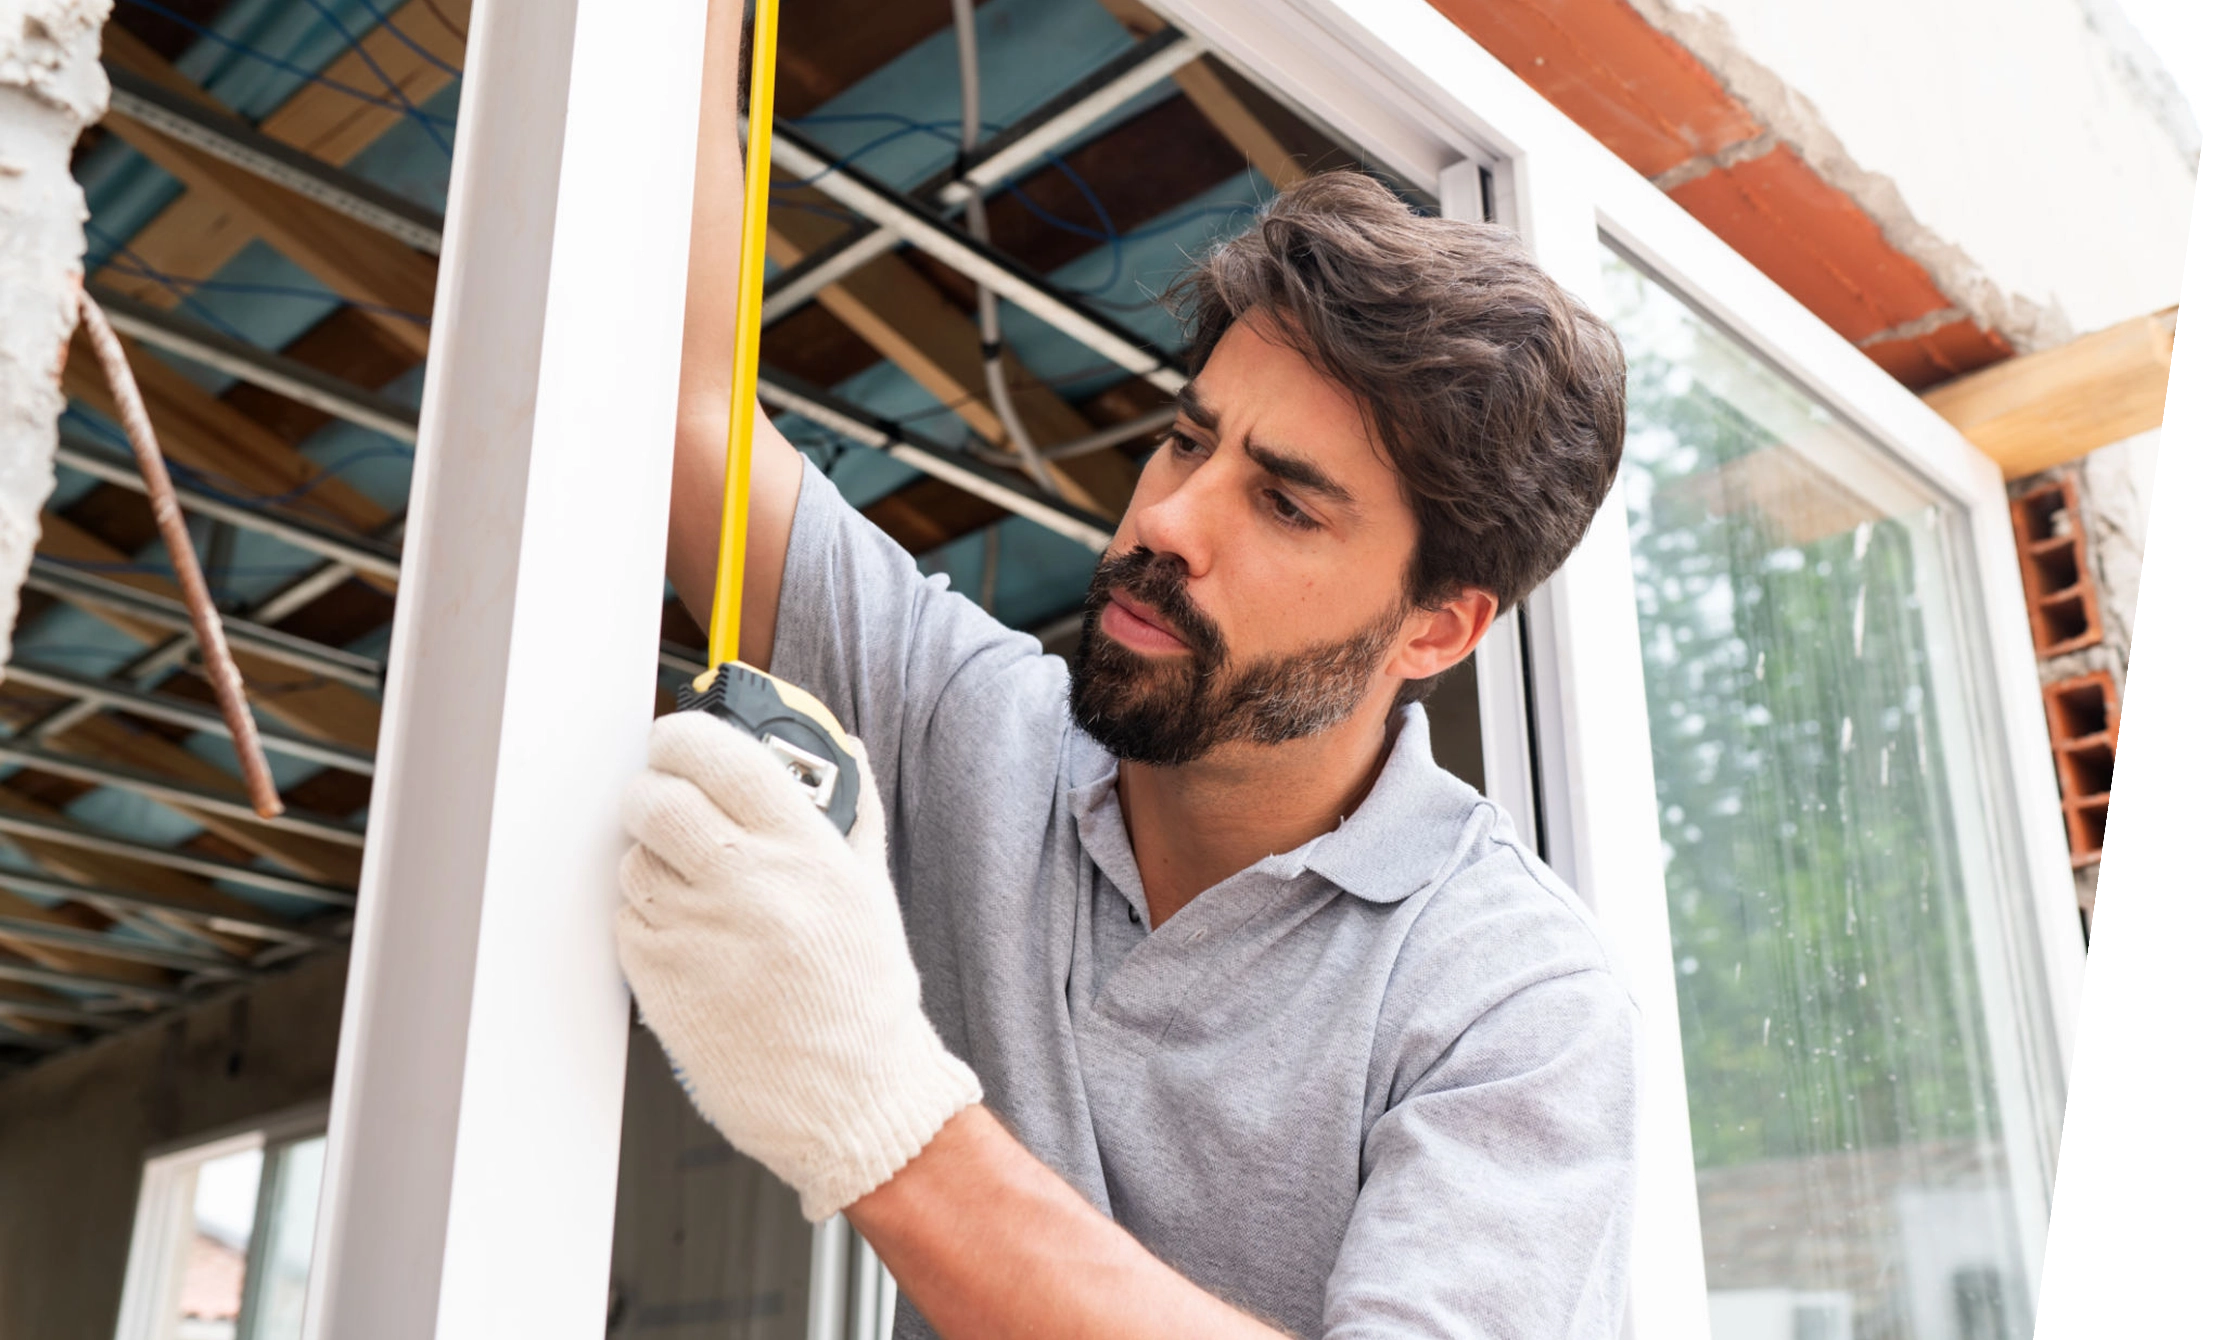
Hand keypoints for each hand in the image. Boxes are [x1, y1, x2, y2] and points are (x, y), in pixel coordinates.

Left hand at [616, 712, 980, 1219]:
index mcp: (802, 850)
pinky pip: (628, 921)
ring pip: (633, 861)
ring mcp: (695, 932)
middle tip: (669, 806)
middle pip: (654, 799)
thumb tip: (846, 755)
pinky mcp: (659, 981)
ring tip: (697, 892)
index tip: (678, 743)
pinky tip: (693, 941)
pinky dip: (648, 921)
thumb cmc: (865, 1003)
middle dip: (653, 794)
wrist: (853, 1100)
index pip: (718, 753)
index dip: (684, 738)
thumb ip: (849, 815)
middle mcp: (745, 883)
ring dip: (652, 863)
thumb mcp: (871, 893)